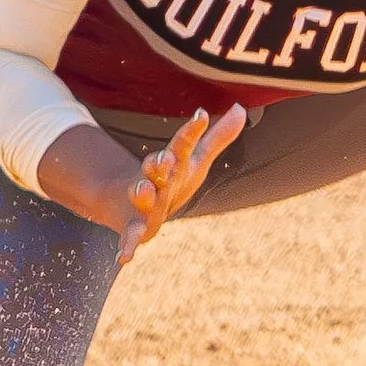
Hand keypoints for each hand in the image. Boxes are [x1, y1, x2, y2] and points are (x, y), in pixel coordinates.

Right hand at [115, 105, 248, 264]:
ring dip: (141, 193)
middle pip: (156, 168)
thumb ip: (217, 137)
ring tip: (142, 191)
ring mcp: (143, 203)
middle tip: (164, 158)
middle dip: (159, 163)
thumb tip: (240, 108)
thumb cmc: (171, 180)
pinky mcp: (134, 227)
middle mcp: (155, 180)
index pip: (182, 144)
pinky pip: (129, 236)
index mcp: (171, 163)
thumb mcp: (196, 160)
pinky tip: (125, 257)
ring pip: (141, 196)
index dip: (192, 131)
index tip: (201, 115)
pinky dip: (127, 245)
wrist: (129, 205)